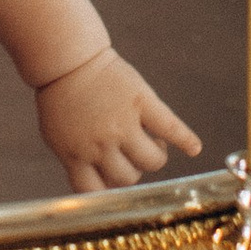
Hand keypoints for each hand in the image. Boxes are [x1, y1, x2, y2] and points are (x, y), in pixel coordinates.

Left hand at [36, 47, 200, 190]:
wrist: (69, 58)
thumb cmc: (61, 97)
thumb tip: (100, 184)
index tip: (112, 180)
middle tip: (130, 152)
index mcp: (76, 155)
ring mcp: (123, 123)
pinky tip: (194, 148)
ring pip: (152, 161)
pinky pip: (170, 127)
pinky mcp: (142, 102)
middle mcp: (100, 144)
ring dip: (154, 156)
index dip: (107, 188)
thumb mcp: (56, 136)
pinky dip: (186, 139)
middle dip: (131, 169)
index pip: (97, 191)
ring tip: (151, 142)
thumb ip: (76, 159)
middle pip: (128, 177)